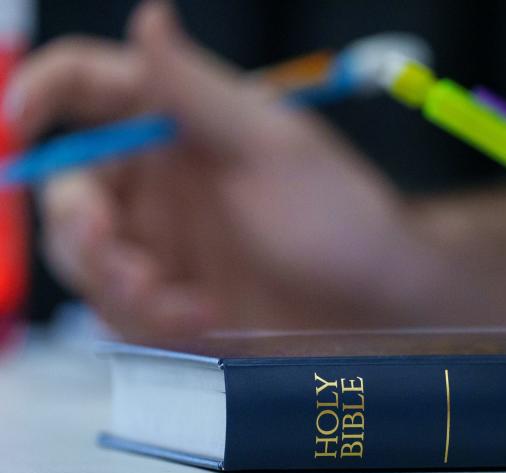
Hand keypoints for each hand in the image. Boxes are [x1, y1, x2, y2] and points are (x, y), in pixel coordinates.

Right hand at [11, 1, 434, 340]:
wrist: (380, 307)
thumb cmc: (340, 217)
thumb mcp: (273, 148)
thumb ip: (199, 91)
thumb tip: (149, 14)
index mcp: (178, 126)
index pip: (87, 89)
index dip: (40, 94)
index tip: (16, 124)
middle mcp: (161, 183)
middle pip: (68, 189)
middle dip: (77, 223)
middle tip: (112, 247)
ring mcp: (165, 246)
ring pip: (87, 260)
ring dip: (114, 283)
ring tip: (179, 301)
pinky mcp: (174, 304)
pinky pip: (123, 315)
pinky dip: (150, 320)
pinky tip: (202, 320)